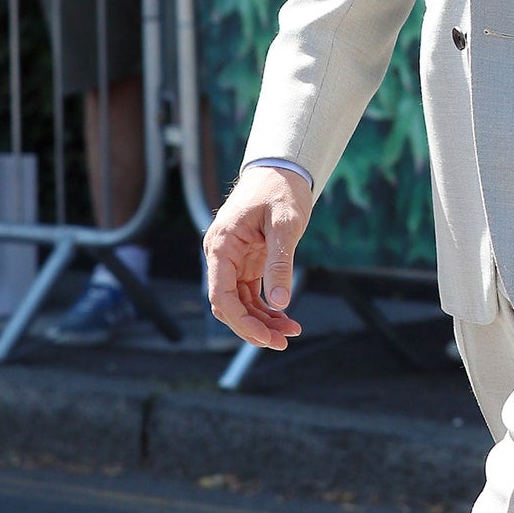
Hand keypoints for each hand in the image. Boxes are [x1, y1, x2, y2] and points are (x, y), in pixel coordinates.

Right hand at [204, 165, 311, 348]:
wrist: (282, 170)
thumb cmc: (281, 190)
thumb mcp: (285, 225)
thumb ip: (280, 263)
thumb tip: (280, 303)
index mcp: (222, 245)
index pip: (221, 295)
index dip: (241, 321)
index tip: (266, 337)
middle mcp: (221, 256)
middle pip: (229, 305)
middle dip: (253, 327)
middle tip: (283, 341)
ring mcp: (233, 261)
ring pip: (241, 303)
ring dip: (262, 321)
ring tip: (291, 331)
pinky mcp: (247, 263)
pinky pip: (251, 294)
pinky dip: (267, 308)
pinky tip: (286, 318)